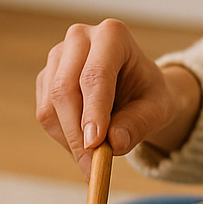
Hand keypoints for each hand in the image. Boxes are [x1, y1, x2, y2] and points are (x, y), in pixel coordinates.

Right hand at [34, 19, 201, 177]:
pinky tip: (85, 140)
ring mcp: (57, 57)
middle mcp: (79, 39)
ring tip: (96, 155)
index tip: (95, 145)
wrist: (138, 89)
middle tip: (92, 168)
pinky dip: (64, 137)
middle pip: (65, 90)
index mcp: (111, 35)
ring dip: (70, 139)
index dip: (93, 111)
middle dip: (77, 134)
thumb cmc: (149, 94)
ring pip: (51, 107)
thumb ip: (138, 124)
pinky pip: (45, 115)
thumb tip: (113, 144)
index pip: (95, 75)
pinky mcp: (45, 78)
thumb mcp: (157, 110)